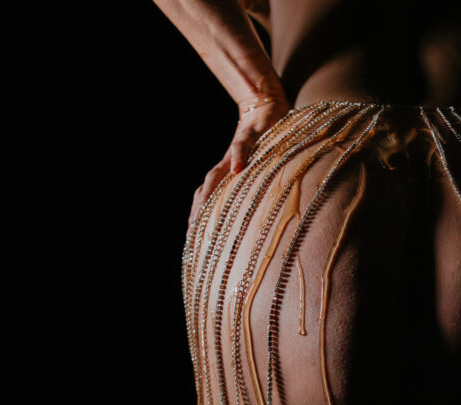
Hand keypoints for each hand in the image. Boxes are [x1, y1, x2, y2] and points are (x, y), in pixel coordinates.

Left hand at [188, 94, 291, 226]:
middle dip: (199, 212)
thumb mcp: (262, 171)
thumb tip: (262, 216)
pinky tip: (237, 170)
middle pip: (207, 191)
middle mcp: (227, 165)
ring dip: (209, 192)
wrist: (265, 108)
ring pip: (217, 173)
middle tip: (193, 233)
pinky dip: (238, 157)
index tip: (193, 240)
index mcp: (228, 175)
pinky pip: (241, 147)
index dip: (200, 217)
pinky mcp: (250, 135)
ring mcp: (235, 151)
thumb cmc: (266, 143)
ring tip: (203, 211)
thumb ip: (258, 189)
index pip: (208, 198)